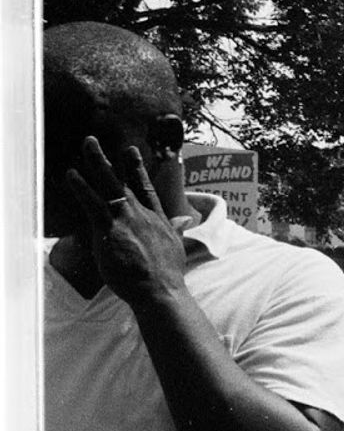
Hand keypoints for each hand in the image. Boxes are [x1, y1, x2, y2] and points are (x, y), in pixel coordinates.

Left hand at [64, 136, 187, 303]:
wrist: (160, 289)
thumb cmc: (167, 276)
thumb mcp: (177, 248)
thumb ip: (175, 231)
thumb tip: (184, 222)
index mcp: (158, 219)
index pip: (146, 188)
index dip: (137, 169)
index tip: (131, 152)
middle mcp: (143, 214)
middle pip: (125, 180)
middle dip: (111, 159)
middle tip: (94, 141)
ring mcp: (127, 219)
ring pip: (109, 184)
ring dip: (96, 162)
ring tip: (87, 145)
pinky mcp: (110, 228)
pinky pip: (92, 202)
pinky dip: (81, 187)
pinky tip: (71, 174)